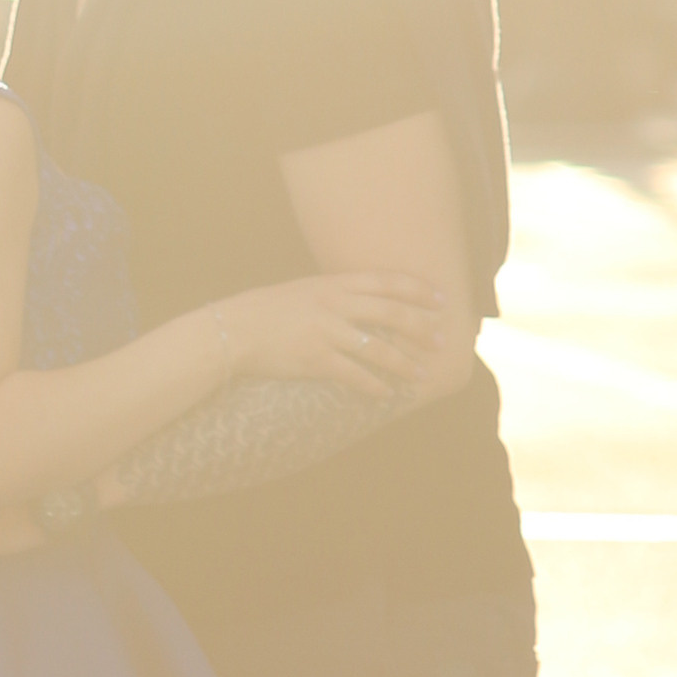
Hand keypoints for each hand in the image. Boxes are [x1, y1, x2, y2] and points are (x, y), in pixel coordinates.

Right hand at [221, 267, 441, 398]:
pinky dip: (374, 386)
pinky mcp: (316, 360)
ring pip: (378, 348)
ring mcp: (326, 332)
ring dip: (404, 363)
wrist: (234, 329)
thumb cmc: (267, 309)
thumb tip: (365, 300)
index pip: (386, 282)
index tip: (441, 299)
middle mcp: (334, 305)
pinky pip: (354, 375)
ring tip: (421, 375)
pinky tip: (386, 394)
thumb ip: (335, 293)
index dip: (417, 290)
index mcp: (333, 284)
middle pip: (391, 313)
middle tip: (442, 340)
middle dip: (421, 327)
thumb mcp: (304, 290)